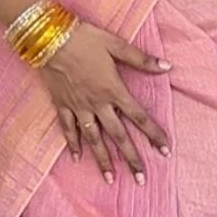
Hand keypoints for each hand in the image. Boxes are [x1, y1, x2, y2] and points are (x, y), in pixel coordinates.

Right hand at [41, 22, 171, 183]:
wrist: (49, 38)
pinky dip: (73, 144)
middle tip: (141, 179)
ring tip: (110, 179)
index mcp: (114, 90)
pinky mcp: (62, 105)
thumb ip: (142, 59)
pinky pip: (68, 129)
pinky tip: (78, 159)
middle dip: (131, 158)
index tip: (166, 151)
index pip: (139, 117)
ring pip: (93, 139)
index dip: (154, 134)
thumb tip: (167, 67)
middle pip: (118, 136)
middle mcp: (98, 104)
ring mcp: (78, 107)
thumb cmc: (85, 38)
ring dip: (103, 159)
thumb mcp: (116, 45)